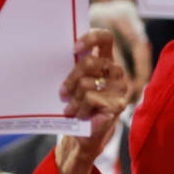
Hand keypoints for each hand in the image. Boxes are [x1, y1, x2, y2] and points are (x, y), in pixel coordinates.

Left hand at [56, 29, 129, 173]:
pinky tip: (79, 116)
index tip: (74, 48)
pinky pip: (90, 99)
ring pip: (86, 83)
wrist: (83, 135)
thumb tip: (54, 53)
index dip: (90, 38)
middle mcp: (116, 72)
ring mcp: (120, 88)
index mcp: (106, 62)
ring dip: (73, 99)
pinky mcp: (118, 105)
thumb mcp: (73, 84)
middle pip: (89, 62)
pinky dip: (80, 109)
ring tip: (70, 110)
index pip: (105, 38)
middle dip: (70, 78)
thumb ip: (73, 68)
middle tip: (62, 93)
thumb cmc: (77, 106)